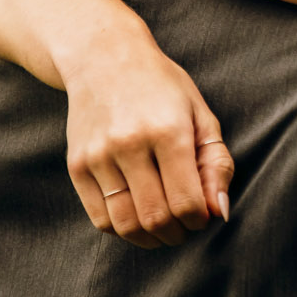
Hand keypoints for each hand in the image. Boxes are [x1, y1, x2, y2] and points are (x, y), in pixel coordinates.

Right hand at [62, 33, 235, 248]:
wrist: (103, 58)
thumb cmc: (162, 88)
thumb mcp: (200, 115)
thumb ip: (216, 165)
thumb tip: (220, 212)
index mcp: (168, 131)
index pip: (185, 202)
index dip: (199, 220)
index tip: (203, 216)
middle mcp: (129, 144)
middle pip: (155, 218)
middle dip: (177, 233)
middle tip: (185, 227)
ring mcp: (97, 156)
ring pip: (125, 224)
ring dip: (150, 238)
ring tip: (163, 229)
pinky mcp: (76, 166)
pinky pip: (100, 219)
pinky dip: (123, 230)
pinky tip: (137, 218)